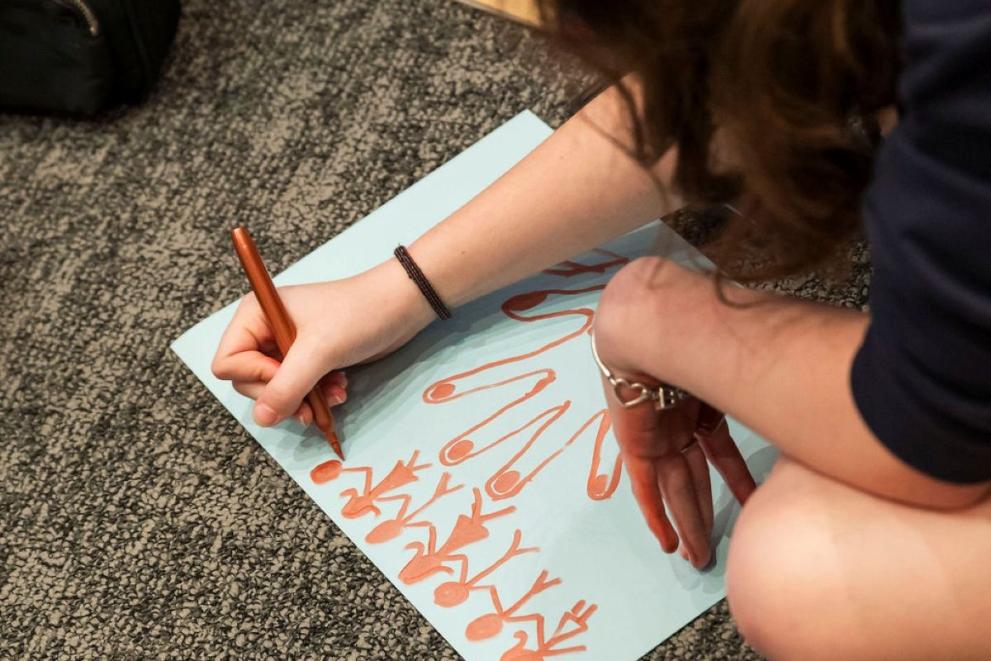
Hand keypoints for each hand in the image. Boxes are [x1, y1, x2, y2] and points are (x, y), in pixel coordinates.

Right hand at [211, 259, 434, 426]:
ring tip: (333, 395)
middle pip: (249, 382)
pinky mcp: (308, 358)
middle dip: (282, 396)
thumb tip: (261, 419)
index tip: (289, 375)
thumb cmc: (359, 315)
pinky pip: (298, 389)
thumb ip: (286, 387)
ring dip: (303, 400)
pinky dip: (316, 396)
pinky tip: (340, 389)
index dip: (255, 378)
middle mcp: (265, 329)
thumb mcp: (319, 352)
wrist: (401, 306)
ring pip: (275, 391)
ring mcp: (286, 345)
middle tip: (310, 403)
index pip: (228, 363)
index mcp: (255, 314)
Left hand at [593, 270, 756, 567]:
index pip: (720, 452)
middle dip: (703, 513)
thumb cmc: (706, 335)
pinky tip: (667, 543)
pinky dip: (655, 515)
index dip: (735, 480)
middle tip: (713, 550)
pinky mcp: (635, 444)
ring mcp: (655, 433)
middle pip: (693, 478)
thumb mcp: (746, 370)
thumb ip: (775, 388)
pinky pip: (644, 487)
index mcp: (701, 404)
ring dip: (688, 522)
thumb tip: (826, 388)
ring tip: (698, 557)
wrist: (654, 323)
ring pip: (675, 488)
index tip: (750, 504)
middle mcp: (677, 422)